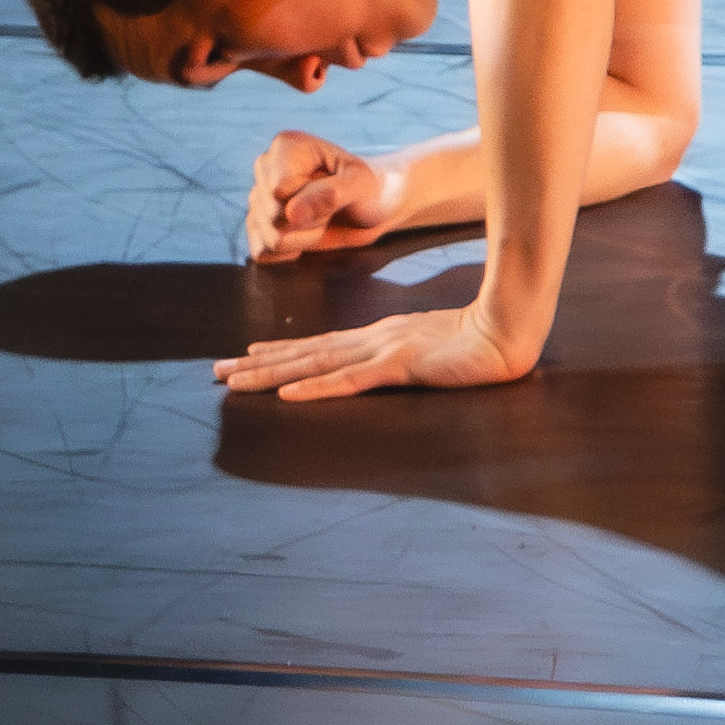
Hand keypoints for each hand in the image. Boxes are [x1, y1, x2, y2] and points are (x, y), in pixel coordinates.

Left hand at [218, 301, 527, 401]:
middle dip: (257, 363)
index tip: (246, 355)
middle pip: (305, 353)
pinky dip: (315, 387)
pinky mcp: (399, 366)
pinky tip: (288, 394)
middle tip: (215, 371)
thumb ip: (412, 354)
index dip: (281, 351)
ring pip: (314, 364)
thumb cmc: (481, 341)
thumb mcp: (436, 348)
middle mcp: (372, 340)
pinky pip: (349, 381)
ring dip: (270, 374)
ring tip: (233, 381)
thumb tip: (399, 361)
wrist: (509, 330)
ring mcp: (383, 351)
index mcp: (381, 337)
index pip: (320, 345)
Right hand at [247, 129, 408, 259]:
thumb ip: (329, 195)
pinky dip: (290, 252)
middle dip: (310, 221)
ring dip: (305, 238)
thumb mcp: (361, 186)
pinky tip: (305, 235)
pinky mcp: (258, 226)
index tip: (333, 189)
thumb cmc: (369, 189)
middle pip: (273, 216)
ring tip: (321, 218)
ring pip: (271, 238)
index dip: (311, 201)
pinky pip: (262, 253)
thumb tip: (291, 214)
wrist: (371, 208)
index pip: (278, 190)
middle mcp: (266, 167)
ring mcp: (258, 197)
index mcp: (286, 146)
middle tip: (330, 207)